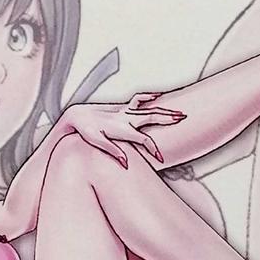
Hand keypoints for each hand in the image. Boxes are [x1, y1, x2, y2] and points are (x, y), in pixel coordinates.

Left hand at [63, 95, 185, 168]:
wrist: (77, 115)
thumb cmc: (86, 130)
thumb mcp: (97, 143)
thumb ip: (113, 152)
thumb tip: (126, 163)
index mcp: (122, 129)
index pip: (143, 140)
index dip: (153, 149)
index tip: (160, 159)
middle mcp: (126, 118)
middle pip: (151, 117)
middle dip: (168, 119)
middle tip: (182, 119)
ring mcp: (125, 112)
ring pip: (149, 109)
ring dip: (164, 110)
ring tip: (178, 112)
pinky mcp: (122, 109)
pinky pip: (138, 100)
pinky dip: (148, 97)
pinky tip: (158, 95)